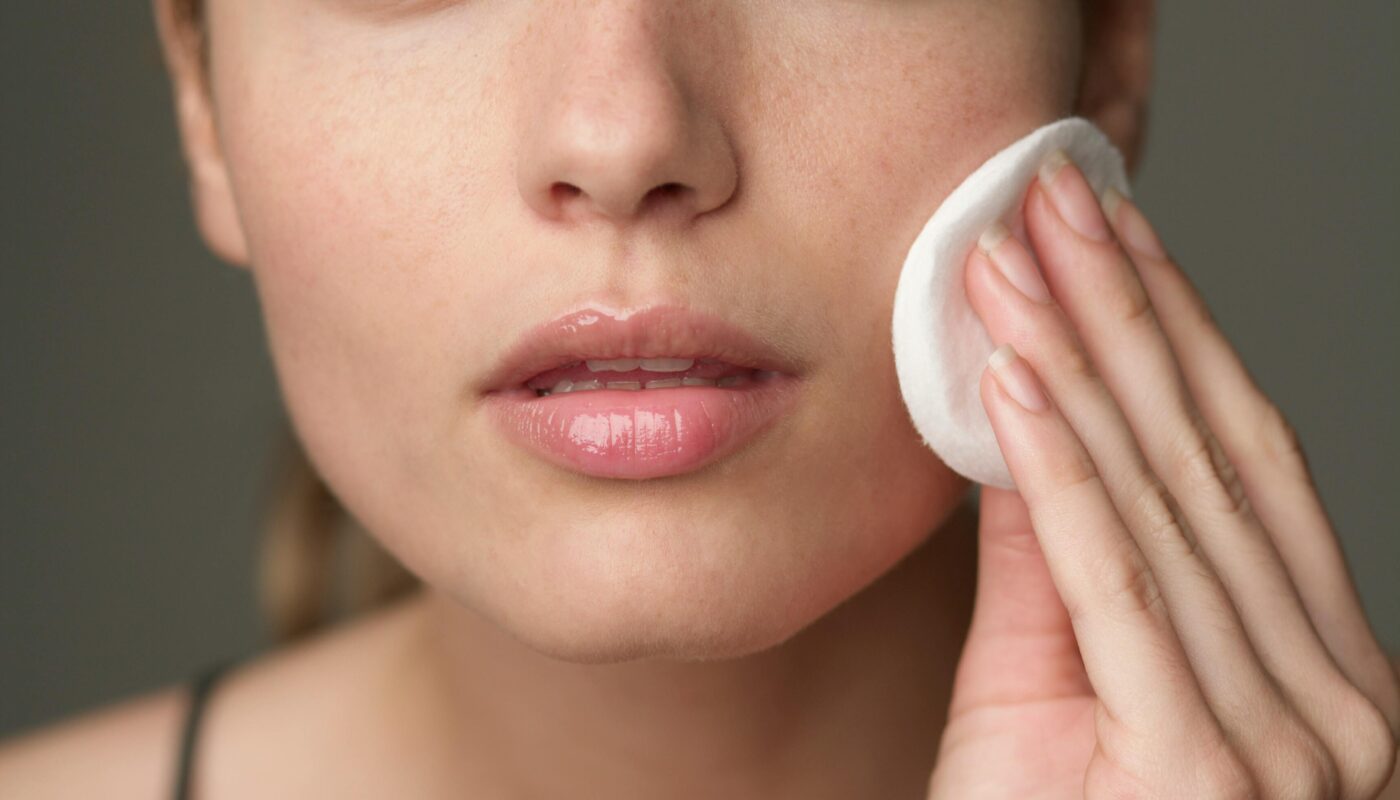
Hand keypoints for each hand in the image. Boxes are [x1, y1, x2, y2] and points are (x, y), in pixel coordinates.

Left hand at [926, 149, 1399, 798]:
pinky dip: (1066, 475)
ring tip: (1019, 261)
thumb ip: (1051, 562)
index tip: (1107, 238)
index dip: (1173, 338)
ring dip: (1087, 363)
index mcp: (1320, 668)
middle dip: (1131, 315)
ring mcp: (1287, 740)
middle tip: (1059, 204)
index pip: (1242, 465)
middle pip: (1214, 461)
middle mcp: (1336, 698)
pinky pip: (1118, 587)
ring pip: (1169, 504)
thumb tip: (1022, 421)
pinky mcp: (1204, 772)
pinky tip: (1022, 378)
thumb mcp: (1051, 687)